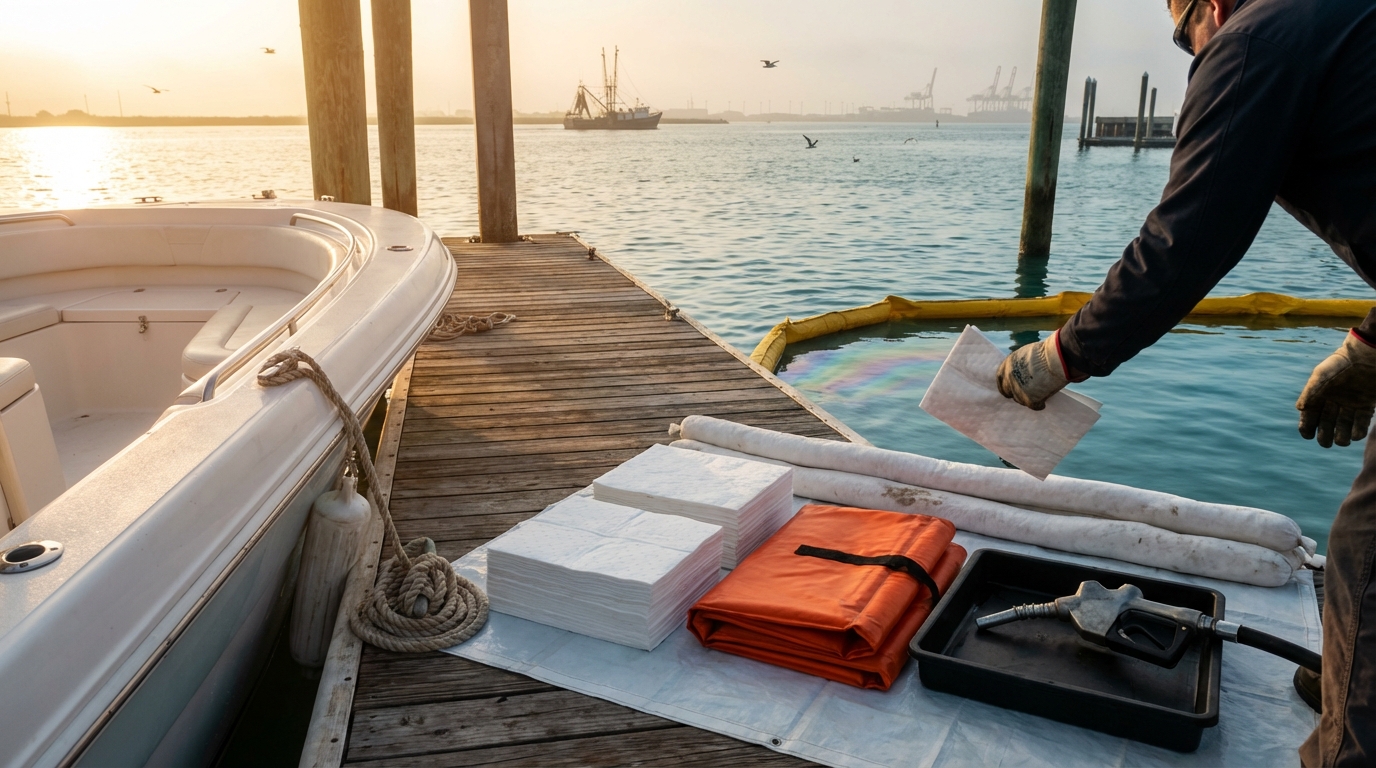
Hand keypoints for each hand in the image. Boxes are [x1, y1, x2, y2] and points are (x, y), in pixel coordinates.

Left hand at [996, 332, 1078, 410]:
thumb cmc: (1046, 353)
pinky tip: (1044, 403)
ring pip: (1020, 400)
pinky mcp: (1029, 400)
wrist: (1056, 358)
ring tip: (1038, 394)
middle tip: (1026, 394)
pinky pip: (1034, 406)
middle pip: (1008, 392)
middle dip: (1016, 393)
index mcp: (1007, 365)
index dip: (1006, 384)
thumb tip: (1021, 373)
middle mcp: (1009, 378)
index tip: (1010, 387)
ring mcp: (1018, 390)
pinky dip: (1039, 405)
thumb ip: (1019, 366)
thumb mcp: (1026, 355)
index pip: (1000, 379)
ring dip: (1027, 398)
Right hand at [1297, 330, 1375, 447]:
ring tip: (1342, 441)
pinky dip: (1358, 431)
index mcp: (1319, 397)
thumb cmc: (1341, 364)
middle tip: (1326, 443)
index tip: (1307, 435)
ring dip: (1342, 437)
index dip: (1306, 428)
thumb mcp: (1321, 376)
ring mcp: (1350, 405)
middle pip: (1326, 426)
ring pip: (1343, 427)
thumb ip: (1310, 392)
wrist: (1366, 356)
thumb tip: (1300, 409)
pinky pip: (1361, 423)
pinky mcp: (1366, 405)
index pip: (1309, 417)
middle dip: (1324, 437)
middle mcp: (1333, 403)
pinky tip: (1355, 435)